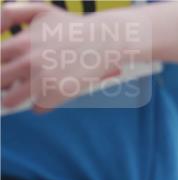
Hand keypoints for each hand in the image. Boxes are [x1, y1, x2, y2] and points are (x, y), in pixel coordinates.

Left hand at [2, 6, 134, 112]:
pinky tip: (48, 95)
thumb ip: (10, 13)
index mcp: (21, 43)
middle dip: (2, 83)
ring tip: (21, 95)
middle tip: (9, 83)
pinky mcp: (59, 94)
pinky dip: (40, 105)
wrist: (105, 42)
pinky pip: (37, 109)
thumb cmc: (71, 27)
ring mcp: (44, 80)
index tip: (5, 68)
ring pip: (11, 100)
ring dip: (14, 99)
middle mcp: (29, 62)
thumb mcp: (39, 10)